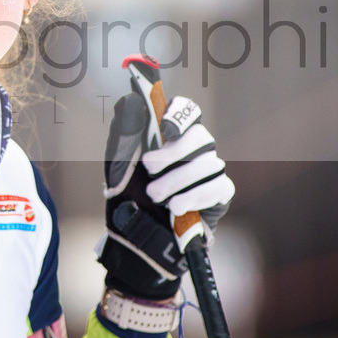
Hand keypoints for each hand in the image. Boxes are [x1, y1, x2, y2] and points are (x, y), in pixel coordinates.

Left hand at [98, 94, 233, 299]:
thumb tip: (130, 101)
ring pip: (207, 164)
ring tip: (155, 196)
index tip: (164, 128)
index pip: (186, 111)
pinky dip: (195, 197)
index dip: (179, 114)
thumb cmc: (128, 196)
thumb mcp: (118, 163)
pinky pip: (217, 187)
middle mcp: (194, 149)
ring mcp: (209, 170)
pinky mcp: (219, 193)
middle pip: (200, 135)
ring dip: (177, 180)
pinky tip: (176, 208)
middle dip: (173, 152)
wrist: (138, 237)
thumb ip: (125, 133)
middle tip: (149, 168)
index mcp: (171, 136)